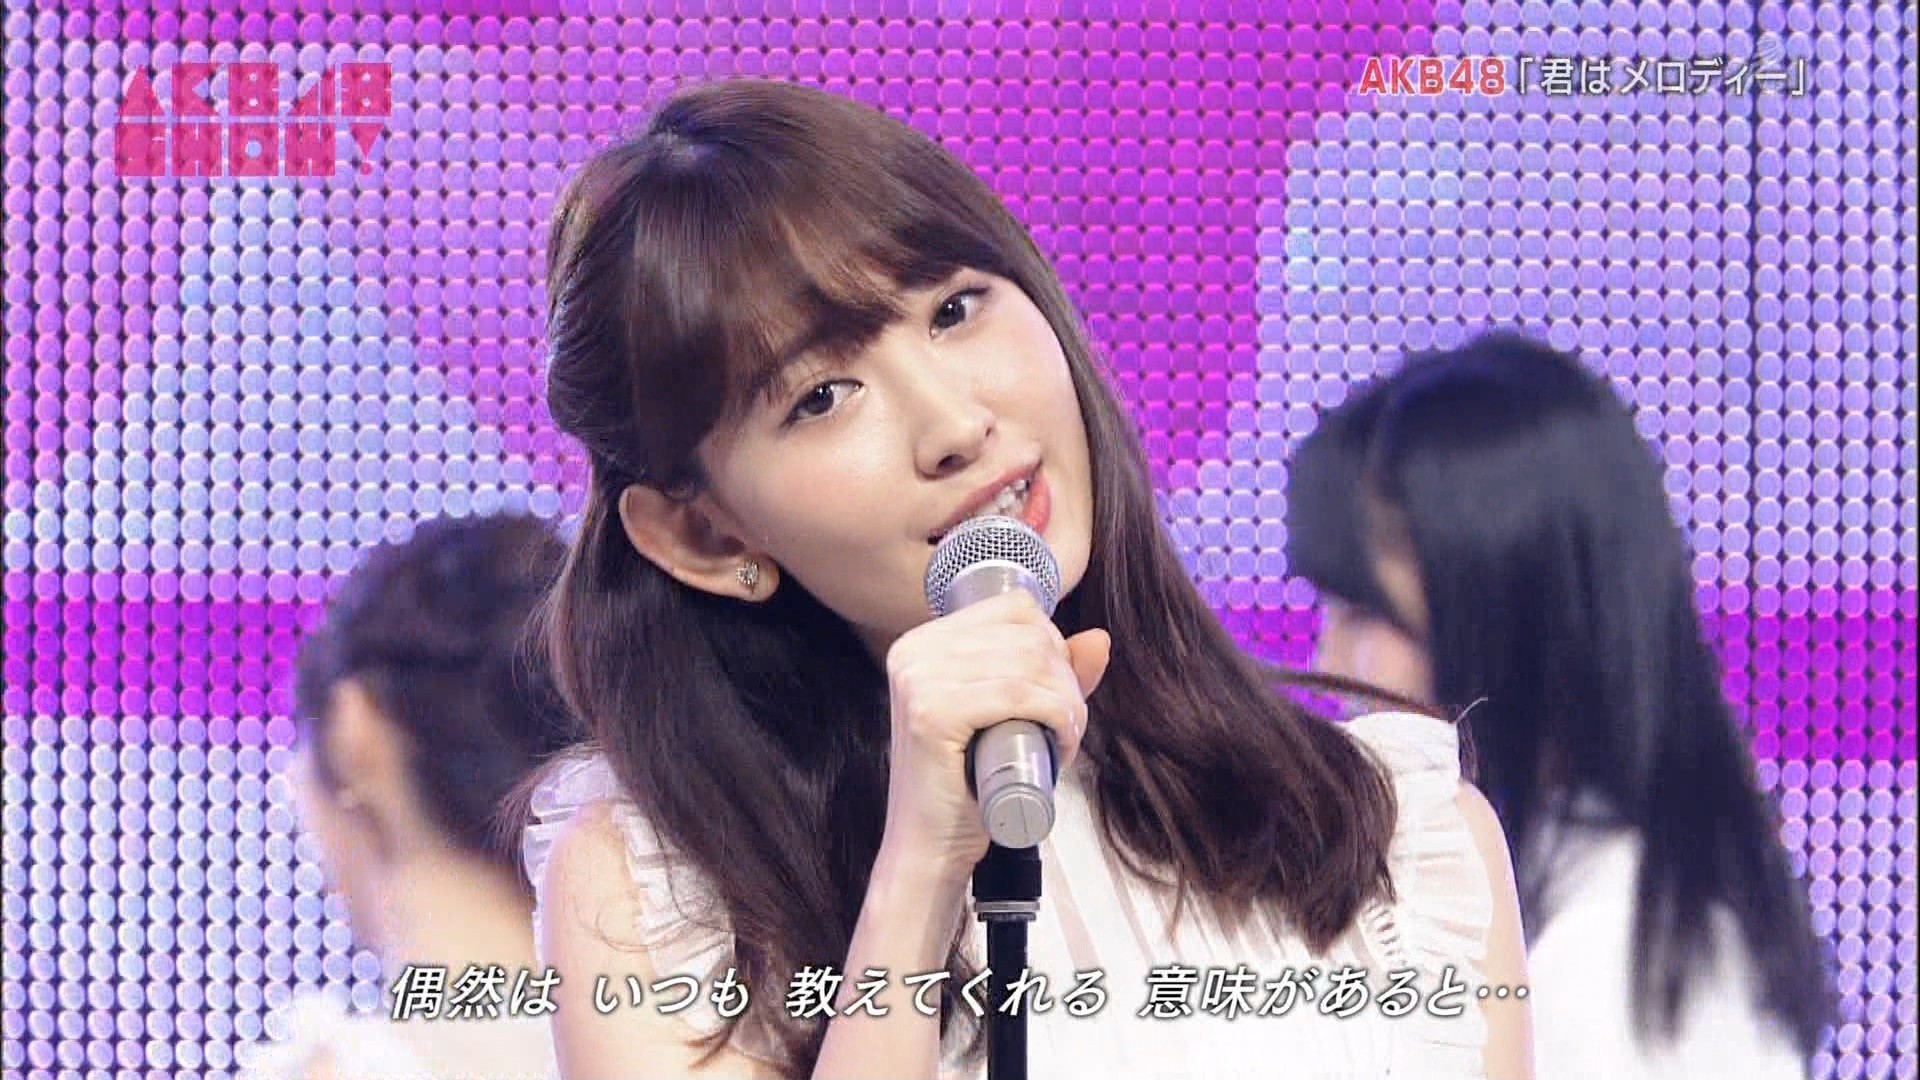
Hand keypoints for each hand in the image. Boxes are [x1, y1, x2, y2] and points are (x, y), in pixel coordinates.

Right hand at [879, 589, 1110, 884]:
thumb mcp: (1012, 716)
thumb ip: (1052, 675)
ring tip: (1063, 738)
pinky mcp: (931, 714)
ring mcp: (918, 680)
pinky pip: (1019, 695)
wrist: (929, 850)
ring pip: (1030, 663)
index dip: (1053, 646)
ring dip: (1066, 702)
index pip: (1014, 608)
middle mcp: (914, 651)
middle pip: (1028, 633)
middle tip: (1067, 725)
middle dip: (1066, 679)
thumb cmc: (969, 786)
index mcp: (923, 642)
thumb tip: (1098, 639)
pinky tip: (1058, 745)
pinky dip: (1055, 716)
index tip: (1058, 692)